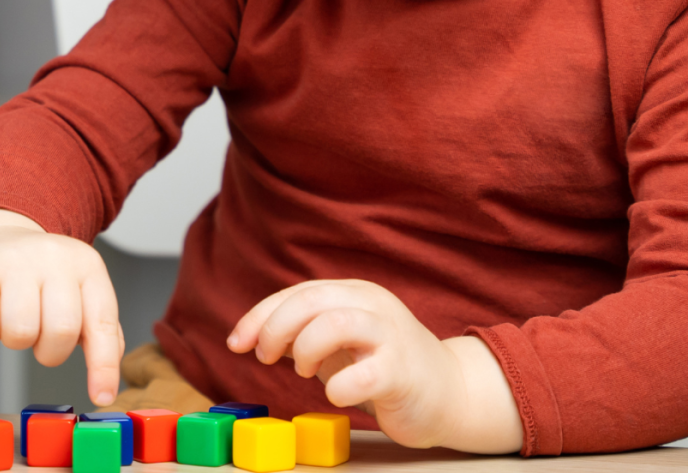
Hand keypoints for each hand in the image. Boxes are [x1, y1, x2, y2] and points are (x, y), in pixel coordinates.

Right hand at [0, 208, 124, 405]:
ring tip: (14, 318)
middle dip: (50, 351)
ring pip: (21, 333)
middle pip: (60, 332)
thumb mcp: (79, 291)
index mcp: (87, 266)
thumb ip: (99, 331)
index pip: (102, 323)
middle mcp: (54, 259)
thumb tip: (106, 382)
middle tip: (40, 337)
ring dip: (16, 341)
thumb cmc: (40, 275)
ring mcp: (14, 262)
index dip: (103, 366)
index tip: (102, 396)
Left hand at [226, 279, 522, 453]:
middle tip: (266, 358)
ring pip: (336, 322)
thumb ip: (303, 332)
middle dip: (275, 328)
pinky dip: (339, 387)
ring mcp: (390, 337)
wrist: (449, 393)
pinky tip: (336, 394)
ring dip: (306, 348)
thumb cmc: (386, 366)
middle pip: (311, 299)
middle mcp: (373, 306)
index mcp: (354, 293)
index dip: (260, 315)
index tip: (237, 342)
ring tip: (305, 372)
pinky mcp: (403, 372)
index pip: (297, 292)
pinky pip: (364, 374)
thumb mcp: (340, 341)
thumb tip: (253, 334)